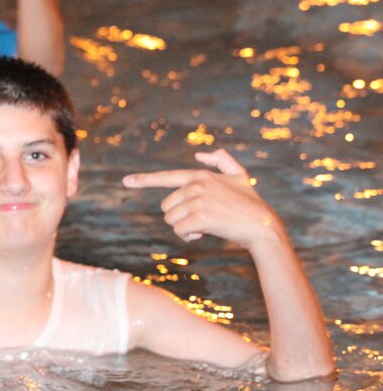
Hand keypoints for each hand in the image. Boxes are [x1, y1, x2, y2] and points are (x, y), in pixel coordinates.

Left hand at [123, 149, 284, 251]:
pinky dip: (188, 237)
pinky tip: (203, 235)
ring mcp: (197, 200)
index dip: (144, 180)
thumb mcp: (240, 175)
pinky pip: (179, 231)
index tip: (126, 181)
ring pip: (171, 220)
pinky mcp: (200, 216)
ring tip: (204, 227)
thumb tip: (200, 153)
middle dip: (179, 217)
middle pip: (167, 207)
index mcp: (200, 175)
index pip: (166, 177)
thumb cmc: (250, 203)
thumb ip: (222, 160)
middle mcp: (196, 185)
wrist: (262, 226)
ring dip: (184, 228)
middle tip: (201, 220)